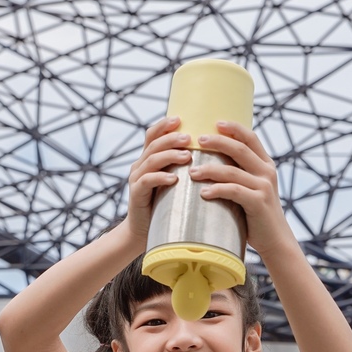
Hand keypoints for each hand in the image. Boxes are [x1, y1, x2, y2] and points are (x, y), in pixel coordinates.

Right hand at [125, 116, 190, 245]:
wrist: (142, 232)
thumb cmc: (164, 207)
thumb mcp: (174, 184)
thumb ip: (184, 169)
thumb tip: (215, 155)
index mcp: (148, 159)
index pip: (153, 135)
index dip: (165, 125)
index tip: (181, 119)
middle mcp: (140, 165)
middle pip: (154, 144)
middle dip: (172, 138)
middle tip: (190, 138)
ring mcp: (136, 179)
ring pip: (151, 160)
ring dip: (170, 155)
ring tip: (187, 156)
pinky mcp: (136, 194)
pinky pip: (147, 181)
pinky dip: (160, 177)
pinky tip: (174, 178)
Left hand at [189, 121, 291, 257]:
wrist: (275, 240)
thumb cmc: (256, 215)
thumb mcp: (251, 189)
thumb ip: (239, 175)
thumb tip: (211, 163)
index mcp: (265, 165)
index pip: (250, 138)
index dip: (234, 128)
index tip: (215, 122)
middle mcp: (266, 172)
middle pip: (240, 149)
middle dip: (218, 142)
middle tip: (198, 140)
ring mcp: (263, 186)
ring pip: (233, 170)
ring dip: (210, 169)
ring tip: (192, 172)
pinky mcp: (258, 202)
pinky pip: (234, 191)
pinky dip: (217, 190)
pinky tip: (203, 193)